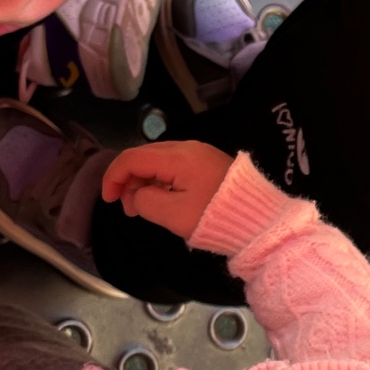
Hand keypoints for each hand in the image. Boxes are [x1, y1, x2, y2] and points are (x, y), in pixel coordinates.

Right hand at [101, 141, 234, 239]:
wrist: (260, 221)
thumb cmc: (215, 218)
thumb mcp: (174, 215)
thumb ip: (146, 201)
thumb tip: (138, 195)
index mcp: (178, 156)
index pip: (132, 158)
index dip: (113, 177)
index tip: (108, 200)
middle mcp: (188, 147)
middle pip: (145, 156)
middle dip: (129, 180)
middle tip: (128, 209)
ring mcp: (201, 154)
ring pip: (160, 161)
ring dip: (145, 181)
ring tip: (143, 207)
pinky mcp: (210, 164)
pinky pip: (176, 166)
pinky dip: (162, 181)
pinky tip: (163, 199)